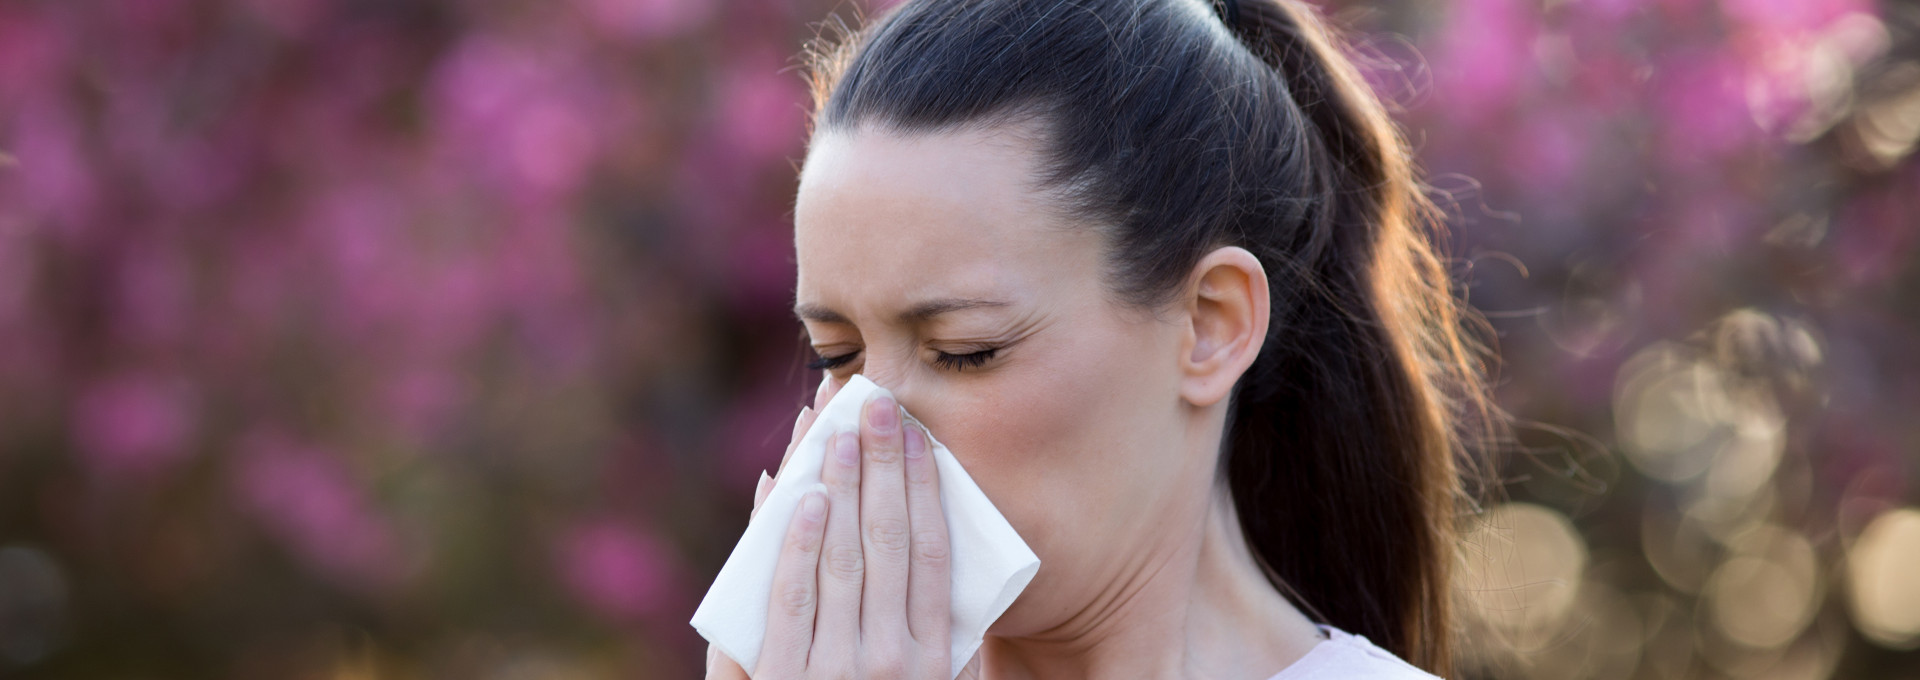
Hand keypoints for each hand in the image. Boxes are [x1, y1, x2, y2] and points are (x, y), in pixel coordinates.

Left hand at [706, 377, 966, 678]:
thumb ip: (934, 634)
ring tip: (835, 429)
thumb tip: (929, 546)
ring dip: (834, 484)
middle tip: (876, 403)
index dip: (924, 486)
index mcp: (933, 659)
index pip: (930, 551)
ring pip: (836, 556)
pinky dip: (791, 540)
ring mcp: (832, 670)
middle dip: (881, 465)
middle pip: (885, 540)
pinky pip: (786, 597)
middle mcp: (889, 660)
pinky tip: (796, 494)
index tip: (919, 434)